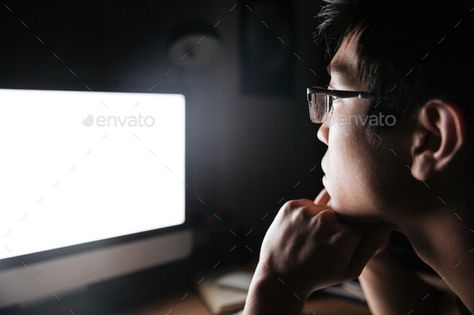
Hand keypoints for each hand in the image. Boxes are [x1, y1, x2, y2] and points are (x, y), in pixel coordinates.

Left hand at [256, 189, 391, 297]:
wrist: (281, 277)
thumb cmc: (319, 275)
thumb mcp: (350, 268)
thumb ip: (372, 244)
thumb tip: (388, 222)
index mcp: (345, 235)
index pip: (362, 222)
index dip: (355, 232)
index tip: (345, 242)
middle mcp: (326, 219)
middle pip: (343, 211)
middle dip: (339, 224)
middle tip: (324, 242)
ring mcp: (306, 211)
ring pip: (325, 205)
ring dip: (323, 217)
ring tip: (312, 238)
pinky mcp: (291, 206)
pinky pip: (308, 203)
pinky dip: (307, 213)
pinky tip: (302, 231)